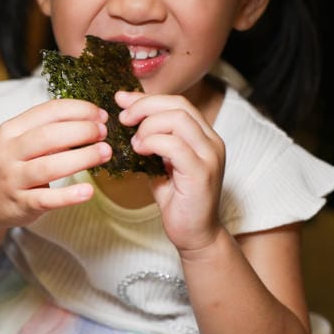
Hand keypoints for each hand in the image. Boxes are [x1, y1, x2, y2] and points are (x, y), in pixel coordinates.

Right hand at [0, 99, 110, 231]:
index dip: (78, 110)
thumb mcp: (22, 142)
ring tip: (104, 153)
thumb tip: (93, 121)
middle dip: (81, 131)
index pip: (48, 111)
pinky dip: (68, 196)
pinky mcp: (20, 204)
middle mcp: (8, 152)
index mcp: (11, 130)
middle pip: (48, 136)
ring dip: (81, 158)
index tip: (100, 115)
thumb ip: (52, 131)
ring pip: (49, 166)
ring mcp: (13, 179)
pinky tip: (88, 191)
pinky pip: (46, 199)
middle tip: (103, 133)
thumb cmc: (13, 166)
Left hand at [117, 91, 226, 252]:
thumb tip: (127, 116)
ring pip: (178, 119)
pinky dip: (153, 142)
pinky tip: (140, 151)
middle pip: (178, 105)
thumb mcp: (161, 164)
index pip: (178, 103)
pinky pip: (175, 145)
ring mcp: (210, 156)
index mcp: (204, 136)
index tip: (122, 101)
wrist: (195, 235)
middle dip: (144, 107)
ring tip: (134, 142)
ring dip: (148, 126)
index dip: (147, 99)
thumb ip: (151, 140)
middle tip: (123, 119)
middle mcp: (212, 141)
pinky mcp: (201, 173)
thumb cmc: (178, 201)